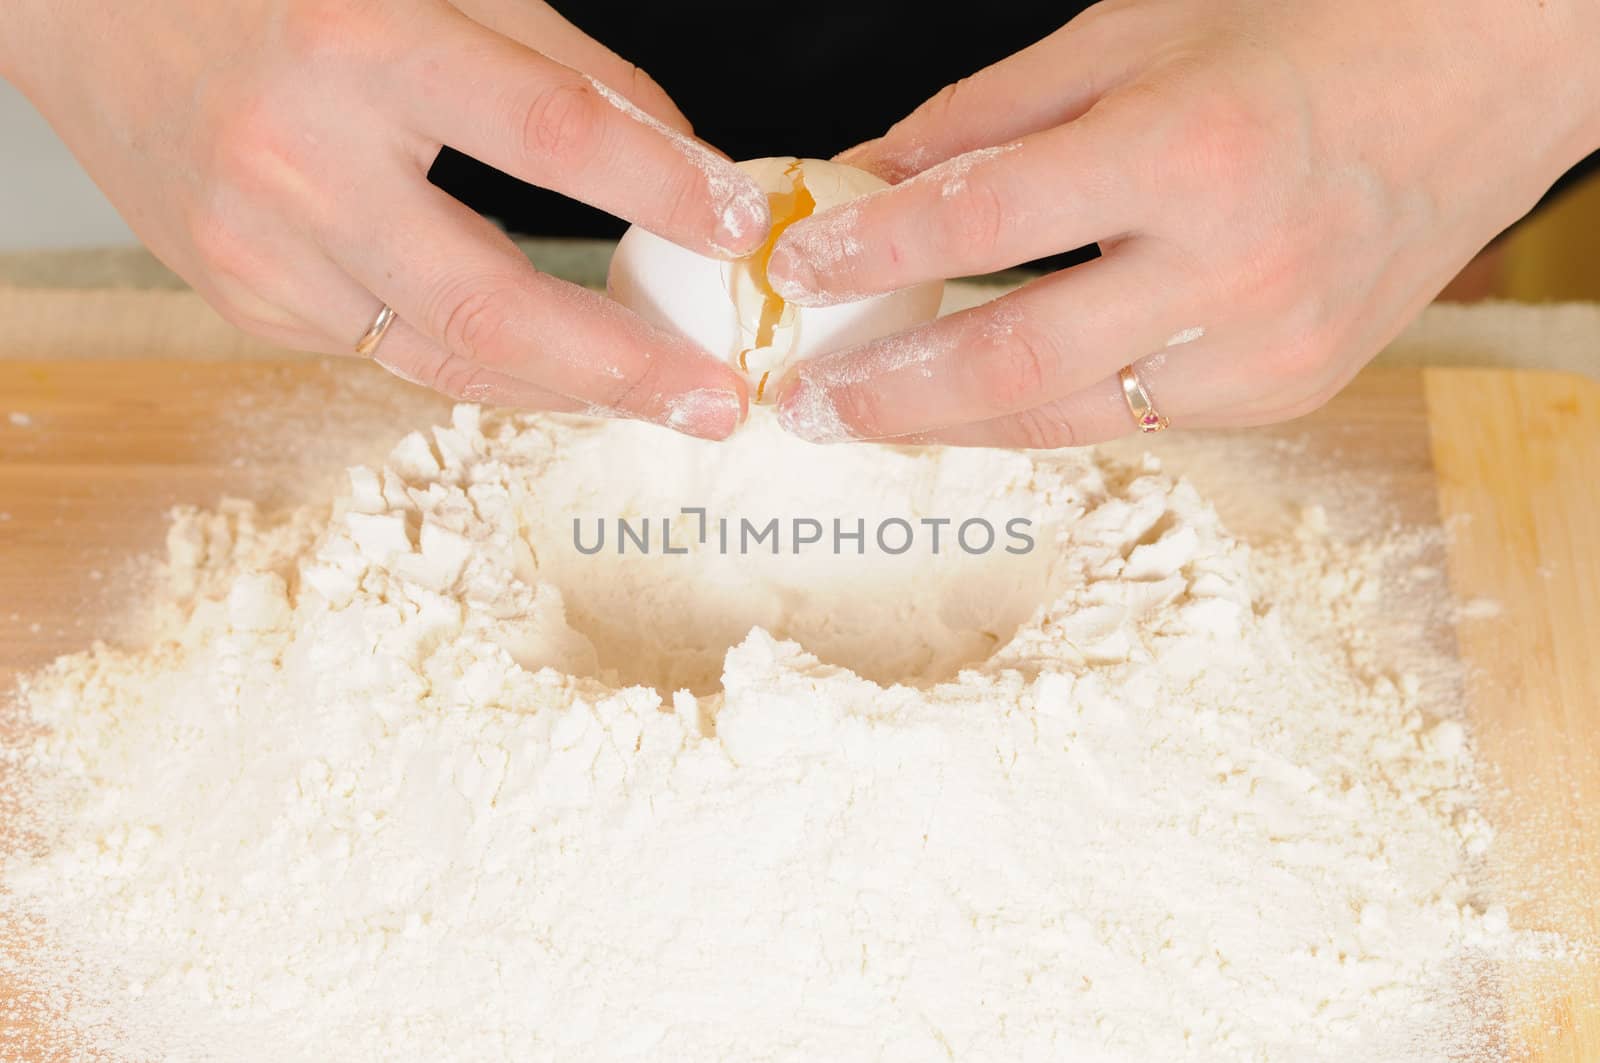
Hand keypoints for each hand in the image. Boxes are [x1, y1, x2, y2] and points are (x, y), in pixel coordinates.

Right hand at [1, 0, 770, 438]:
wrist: (83, 7)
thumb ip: (559, 63)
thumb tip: (679, 156)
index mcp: (359, 49)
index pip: (545, 129)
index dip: (658, 185)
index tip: (741, 222)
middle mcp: (300, 164)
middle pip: (489, 305)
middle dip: (621, 367)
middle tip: (715, 402)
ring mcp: (261, 252)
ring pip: (444, 356)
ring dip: (564, 387)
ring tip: (653, 395)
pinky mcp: (246, 302)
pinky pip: (389, 350)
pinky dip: (480, 360)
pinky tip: (545, 364)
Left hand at [765, 0, 1599, 445]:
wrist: (1488, 75)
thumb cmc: (1315, 30)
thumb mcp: (1140, 31)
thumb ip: (996, 112)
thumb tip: (877, 174)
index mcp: (1188, 151)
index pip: (983, 221)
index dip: (873, 253)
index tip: (801, 270)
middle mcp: (1233, 269)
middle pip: (1015, 362)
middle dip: (892, 393)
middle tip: (807, 405)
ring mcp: (1271, 348)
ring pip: (1071, 417)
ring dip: (956, 422)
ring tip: (876, 415)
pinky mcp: (1292, 390)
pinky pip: (1143, 415)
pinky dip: (1056, 407)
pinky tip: (992, 396)